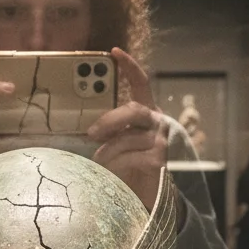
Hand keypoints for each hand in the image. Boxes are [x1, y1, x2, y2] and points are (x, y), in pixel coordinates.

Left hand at [86, 48, 169, 212]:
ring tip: (98, 160)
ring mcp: (161, 140)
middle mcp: (157, 123)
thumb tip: (87, 129)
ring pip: (128, 138)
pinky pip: (131, 156)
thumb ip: (110, 132)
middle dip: (110, 120)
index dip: (129, 67)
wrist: (149, 196)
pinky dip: (116, 164)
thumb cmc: (130, 166)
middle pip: (133, 110)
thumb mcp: (119, 144)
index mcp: (146, 114)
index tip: (114, 52)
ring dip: (108, 150)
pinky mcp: (160, 159)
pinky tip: (110, 171)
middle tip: (91, 133)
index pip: (141, 84)